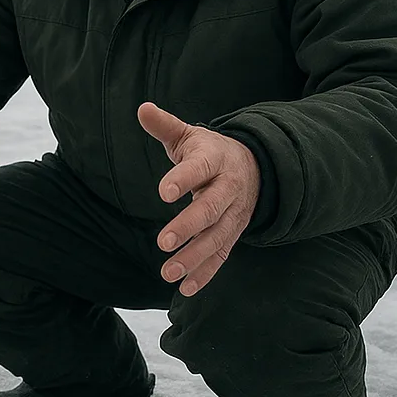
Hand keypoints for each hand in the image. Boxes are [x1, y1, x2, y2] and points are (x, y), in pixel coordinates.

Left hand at [137, 102, 259, 295]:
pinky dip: (205, 273)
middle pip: (211, 209)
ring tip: (168, 272)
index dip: (183, 180)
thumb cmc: (209, 152)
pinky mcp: (232, 234)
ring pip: (217, 238)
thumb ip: (165, 126)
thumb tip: (142, 108)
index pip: (200, 170)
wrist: (254, 169)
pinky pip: (221, 256)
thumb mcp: (190, 137)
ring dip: (194, 257)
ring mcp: (234, 215)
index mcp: (216, 161)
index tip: (162, 192)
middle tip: (162, 241)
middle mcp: (229, 190)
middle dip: (188, 226)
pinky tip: (185, 288)